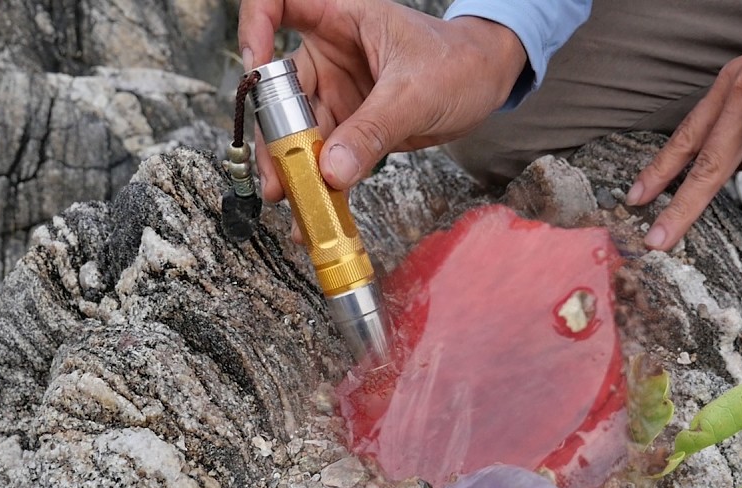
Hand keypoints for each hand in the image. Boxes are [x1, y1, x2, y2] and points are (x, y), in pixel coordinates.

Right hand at [239, 0, 526, 201]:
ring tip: (296, 208)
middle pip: (279, 91)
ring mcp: (336, 91)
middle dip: (274, 137)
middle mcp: (329, 54)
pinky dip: (322, 185)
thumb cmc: (457, 63)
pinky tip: (317, 213)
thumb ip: (372, 131)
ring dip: (295, 172)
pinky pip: (326, 156)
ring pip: (300, 132)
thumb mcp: (415, 94)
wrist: (486, 83)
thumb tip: (329, 172)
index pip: (279, 4)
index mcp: (341, 19)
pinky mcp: (350, 125)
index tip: (255, 66)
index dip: (256, 28)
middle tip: (277, 181)